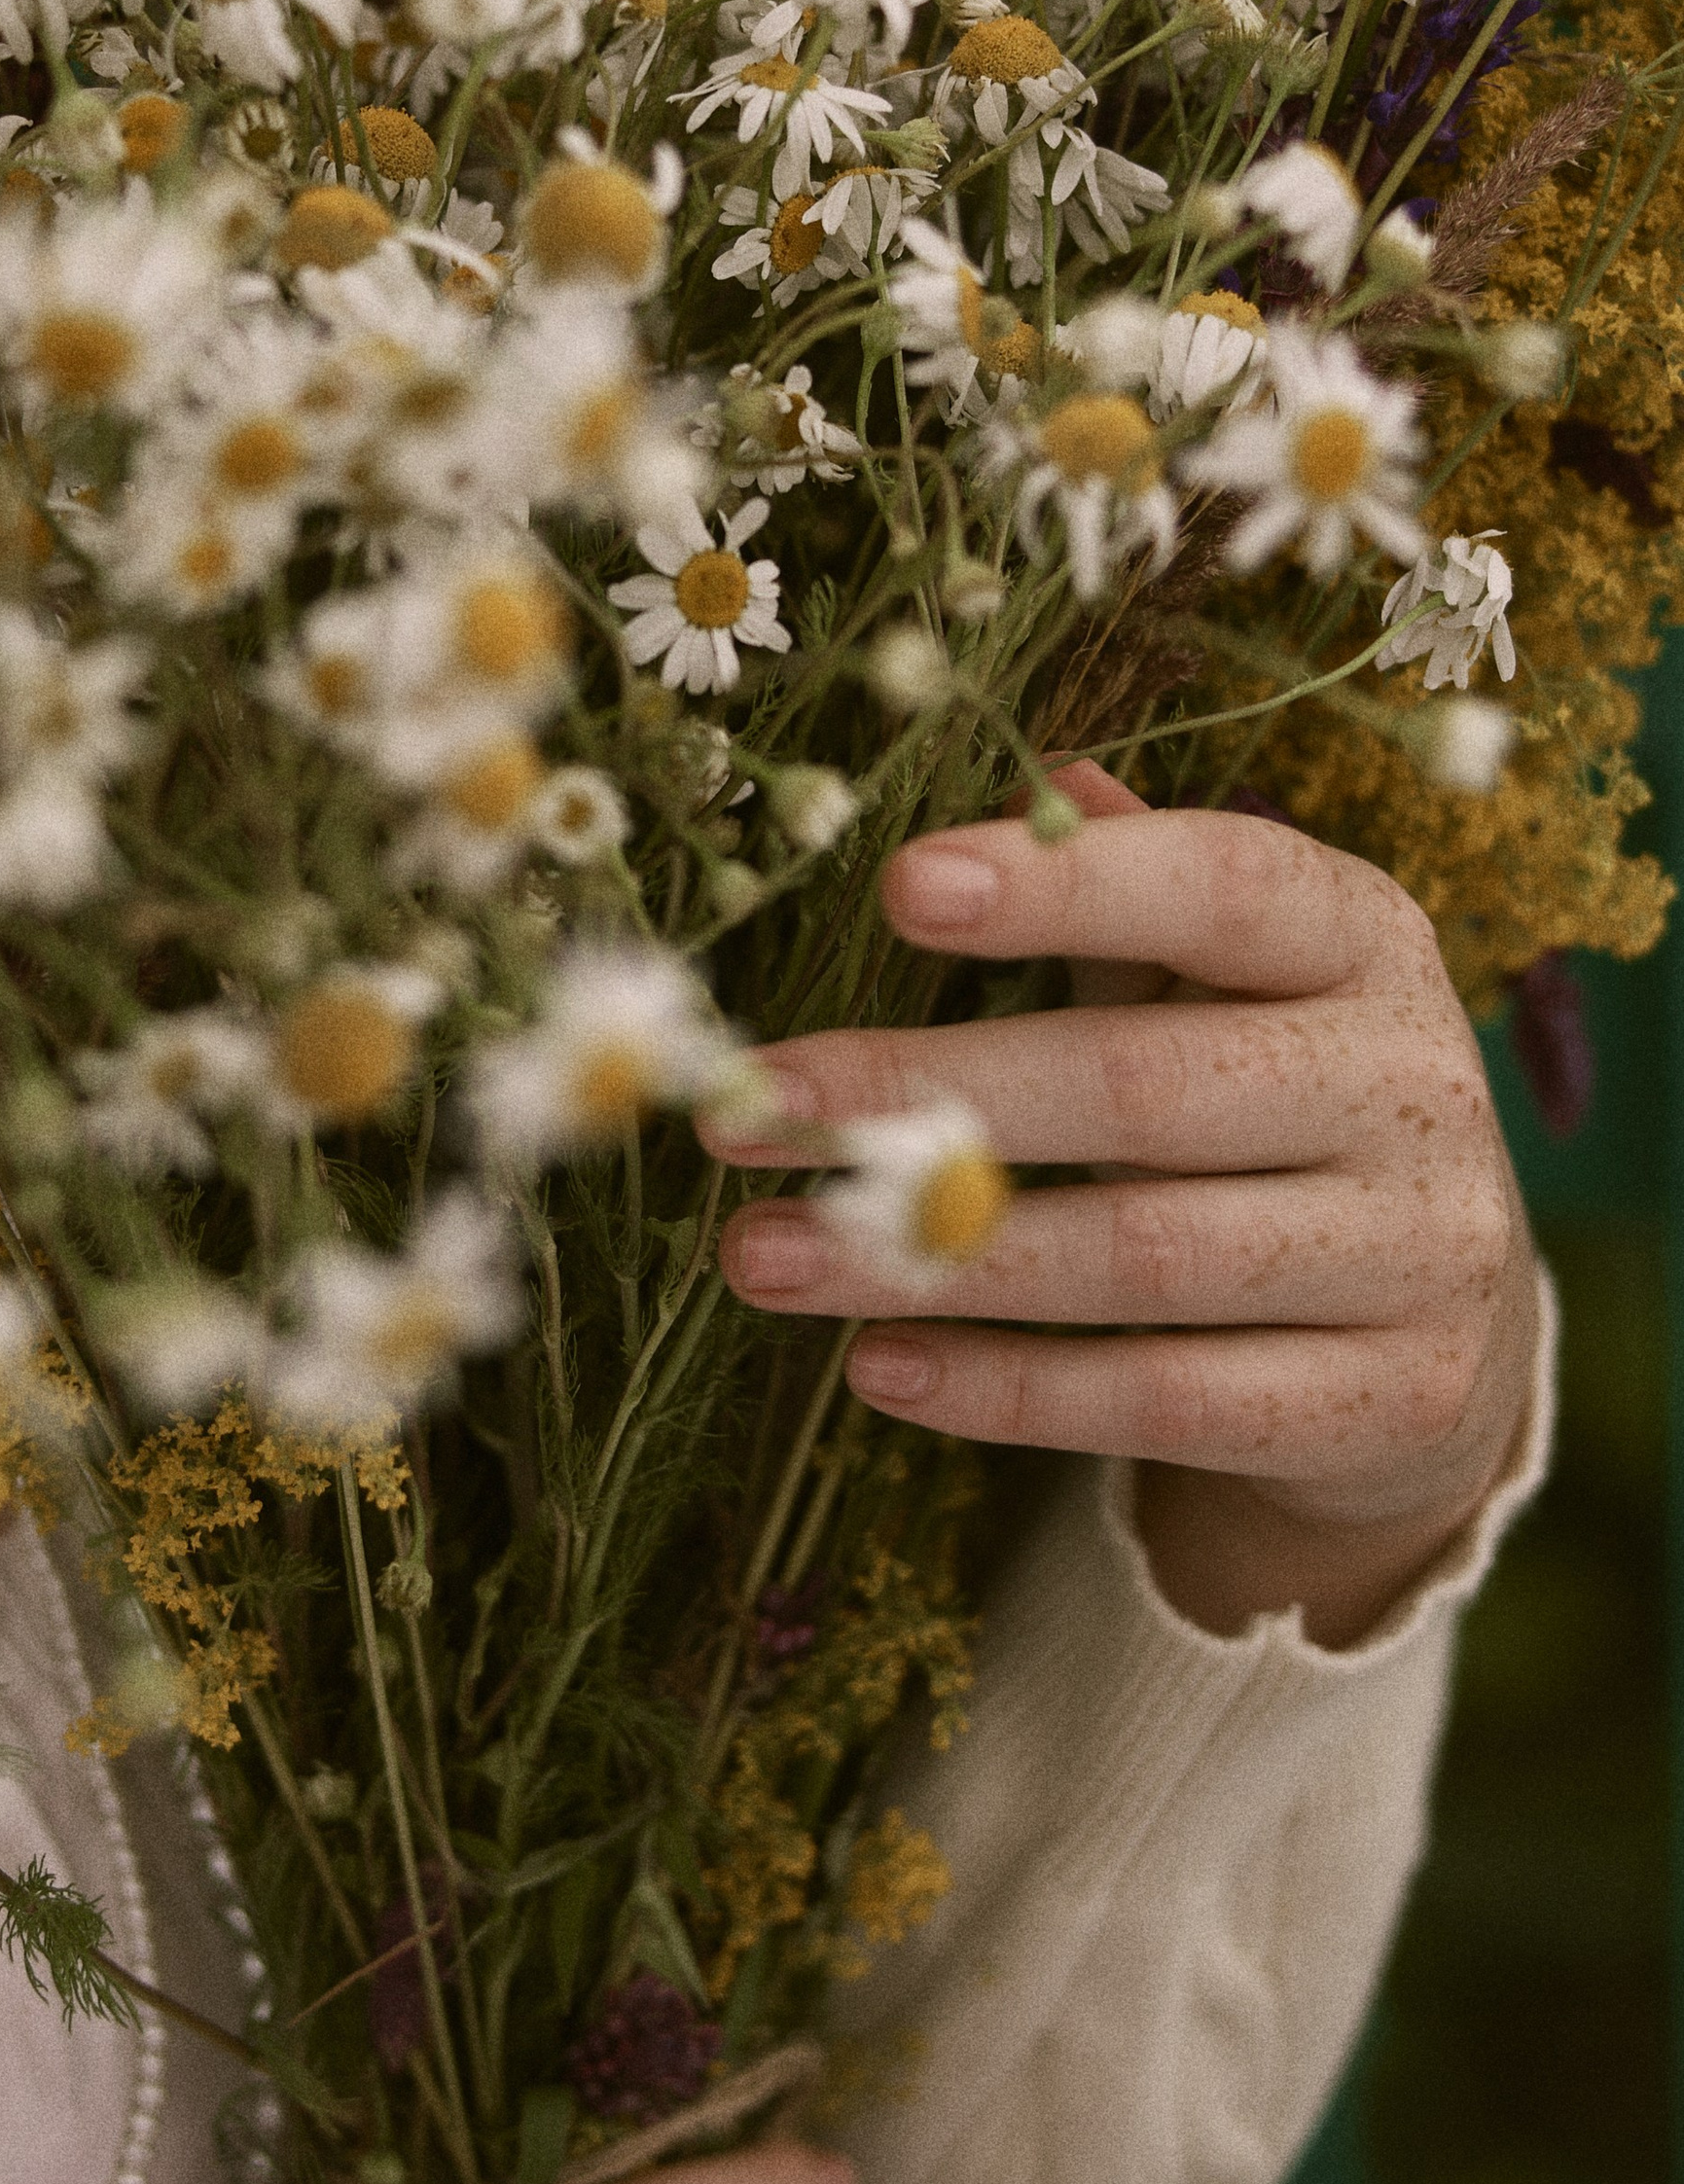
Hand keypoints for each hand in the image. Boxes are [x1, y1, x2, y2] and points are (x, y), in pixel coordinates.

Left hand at [700, 767, 1537, 1648]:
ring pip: (1142, 1257)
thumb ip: (1133, 893)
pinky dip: (1009, 1388)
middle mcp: (1412, 1085)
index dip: (1065, 887)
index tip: (900, 889)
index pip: (1224, 887)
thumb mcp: (1229, 985)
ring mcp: (1419, 1254)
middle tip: (743, 1115)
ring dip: (929, 1257)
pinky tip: (877, 1365)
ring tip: (761, 1257)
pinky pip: (1168, 1398)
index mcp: (1365, 940)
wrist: (1440, 1336)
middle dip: (925, 1097)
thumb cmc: (1276, 1109)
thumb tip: (1039, 782)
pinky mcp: (1391, 1402)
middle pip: (1144, 1087)